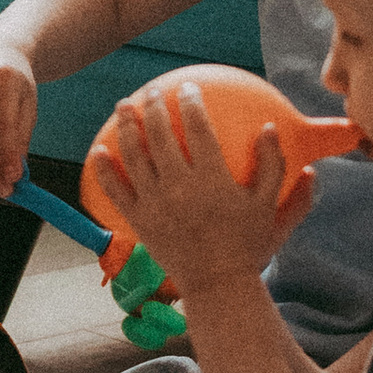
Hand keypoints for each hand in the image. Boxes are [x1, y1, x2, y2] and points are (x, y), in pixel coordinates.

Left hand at [93, 83, 300, 298]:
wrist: (218, 285)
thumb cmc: (248, 245)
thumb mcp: (271, 207)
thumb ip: (274, 166)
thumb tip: (270, 127)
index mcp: (213, 180)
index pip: (197, 128)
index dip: (189, 102)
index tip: (185, 87)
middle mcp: (180, 187)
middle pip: (159, 135)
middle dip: (152, 106)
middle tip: (151, 91)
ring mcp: (156, 204)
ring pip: (133, 155)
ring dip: (126, 126)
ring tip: (124, 106)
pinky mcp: (139, 221)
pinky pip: (116, 190)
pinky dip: (104, 168)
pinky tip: (98, 150)